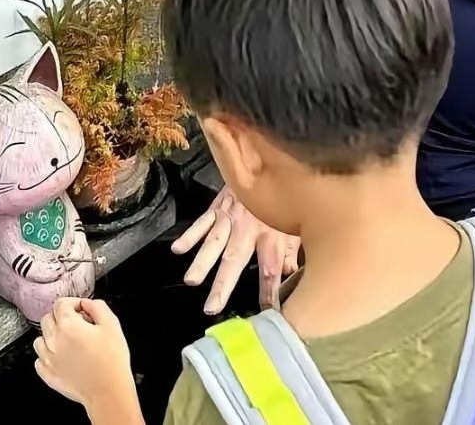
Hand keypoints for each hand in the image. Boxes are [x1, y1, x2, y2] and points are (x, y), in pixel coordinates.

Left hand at [34, 298, 134, 409]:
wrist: (107, 389)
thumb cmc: (111, 359)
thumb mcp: (112, 324)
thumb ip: (97, 306)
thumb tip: (87, 304)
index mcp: (68, 325)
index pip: (60, 303)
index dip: (74, 302)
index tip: (82, 309)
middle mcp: (53, 340)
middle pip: (47, 318)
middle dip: (62, 317)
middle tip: (78, 323)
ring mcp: (48, 359)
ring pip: (40, 338)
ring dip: (52, 335)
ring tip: (70, 341)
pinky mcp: (47, 374)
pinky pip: (39, 359)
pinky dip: (48, 355)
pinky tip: (64, 356)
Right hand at [171, 187, 300, 313]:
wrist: (269, 160)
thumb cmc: (285, 196)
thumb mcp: (296, 223)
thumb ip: (292, 252)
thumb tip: (292, 278)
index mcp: (272, 234)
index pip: (270, 269)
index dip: (268, 292)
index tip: (267, 313)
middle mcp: (250, 227)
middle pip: (236, 258)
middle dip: (223, 284)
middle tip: (211, 308)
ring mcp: (231, 217)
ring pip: (215, 241)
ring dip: (203, 261)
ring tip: (192, 279)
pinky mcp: (219, 207)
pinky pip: (203, 221)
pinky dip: (190, 234)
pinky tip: (178, 248)